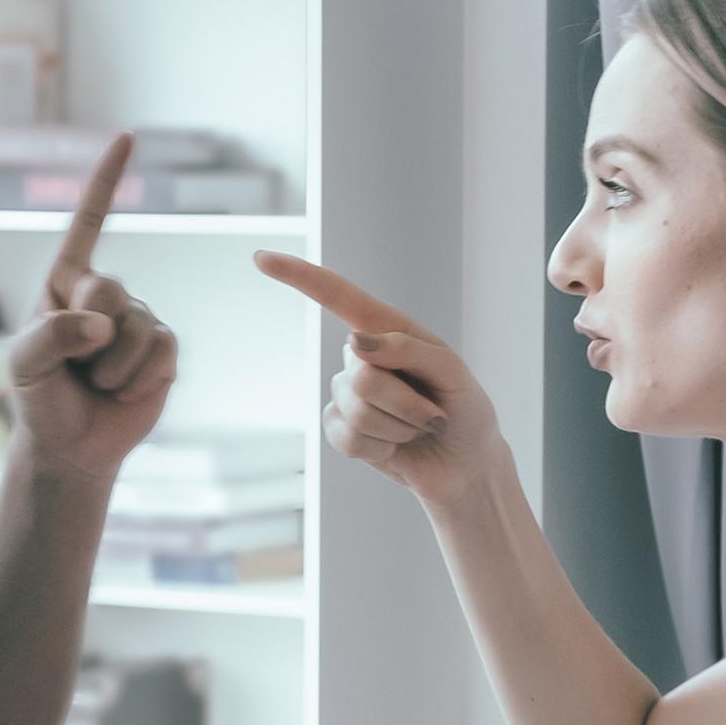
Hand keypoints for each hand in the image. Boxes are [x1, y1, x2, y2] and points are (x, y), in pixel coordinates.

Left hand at [6, 133, 176, 485]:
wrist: (71, 446)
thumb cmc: (39, 398)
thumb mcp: (23, 364)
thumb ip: (51, 335)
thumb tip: (102, 325)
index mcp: (66, 281)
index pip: (88, 222)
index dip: (107, 181)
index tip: (128, 137)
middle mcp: (104, 293)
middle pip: (108, 289)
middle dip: (87, 335)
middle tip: (75, 366)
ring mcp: (137, 319)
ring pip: (135, 328)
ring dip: (110, 368)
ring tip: (95, 384)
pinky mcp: (163, 350)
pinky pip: (159, 351)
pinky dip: (136, 378)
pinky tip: (122, 391)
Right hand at [252, 254, 505, 508]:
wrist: (465, 465)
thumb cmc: (465, 410)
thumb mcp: (451, 372)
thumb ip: (406, 349)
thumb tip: (353, 341)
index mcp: (388, 329)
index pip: (337, 296)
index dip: (299, 276)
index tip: (260, 258)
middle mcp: (362, 356)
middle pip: (361, 376)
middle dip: (404, 402)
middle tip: (432, 414)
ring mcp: (348, 393)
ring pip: (356, 409)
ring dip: (398, 427)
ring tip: (418, 429)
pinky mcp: (341, 429)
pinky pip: (346, 438)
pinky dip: (381, 447)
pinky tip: (396, 446)